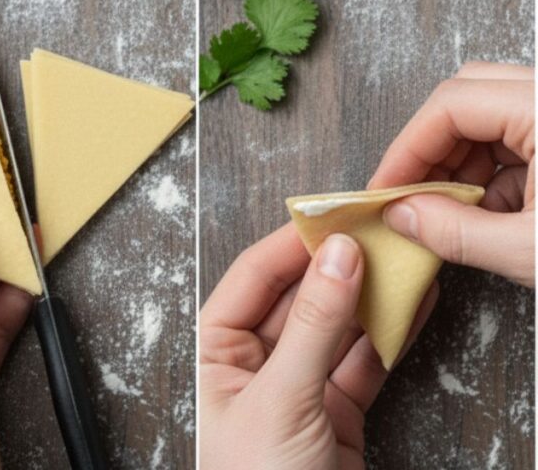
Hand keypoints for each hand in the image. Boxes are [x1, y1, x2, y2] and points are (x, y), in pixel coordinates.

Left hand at [200, 224, 435, 468]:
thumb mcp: (281, 401)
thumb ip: (312, 329)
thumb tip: (338, 258)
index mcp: (215, 355)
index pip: (253, 280)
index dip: (293, 244)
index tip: (335, 214)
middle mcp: (253, 365)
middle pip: (298, 297)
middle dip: (339, 264)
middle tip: (378, 229)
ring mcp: (297, 388)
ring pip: (336, 327)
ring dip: (370, 295)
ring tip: (404, 256)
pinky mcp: (335, 413)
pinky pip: (363, 361)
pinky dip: (389, 335)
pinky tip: (412, 303)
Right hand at [370, 62, 533, 286]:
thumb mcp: (530, 251)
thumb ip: (455, 232)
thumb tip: (401, 216)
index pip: (452, 105)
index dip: (407, 149)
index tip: (385, 193)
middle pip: (468, 95)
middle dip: (430, 148)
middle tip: (412, 196)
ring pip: (490, 115)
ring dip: (460, 162)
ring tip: (451, 213)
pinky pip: (518, 137)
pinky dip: (493, 173)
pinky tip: (488, 215)